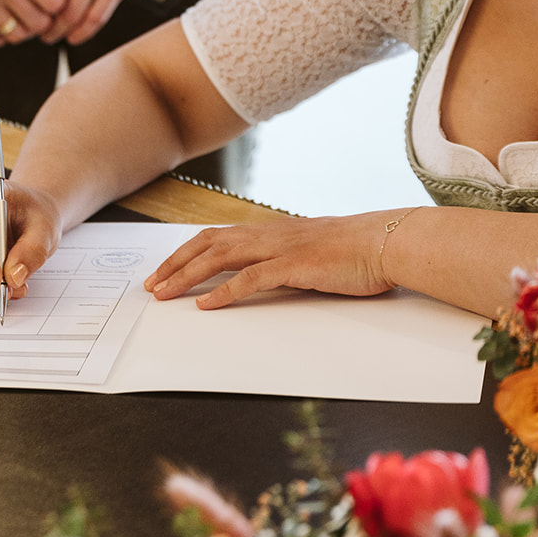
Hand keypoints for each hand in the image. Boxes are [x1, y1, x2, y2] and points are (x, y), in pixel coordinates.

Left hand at [143, 213, 404, 308]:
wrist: (386, 240)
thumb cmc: (354, 250)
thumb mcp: (310, 252)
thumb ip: (284, 260)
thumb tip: (262, 275)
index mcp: (271, 231)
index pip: (216, 236)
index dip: (186, 252)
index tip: (164, 271)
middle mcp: (269, 234)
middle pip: (209, 243)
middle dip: (175, 264)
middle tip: (152, 286)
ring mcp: (281, 248)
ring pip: (221, 257)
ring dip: (188, 276)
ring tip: (165, 294)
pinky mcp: (296, 266)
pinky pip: (252, 278)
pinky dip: (225, 291)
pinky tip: (206, 305)